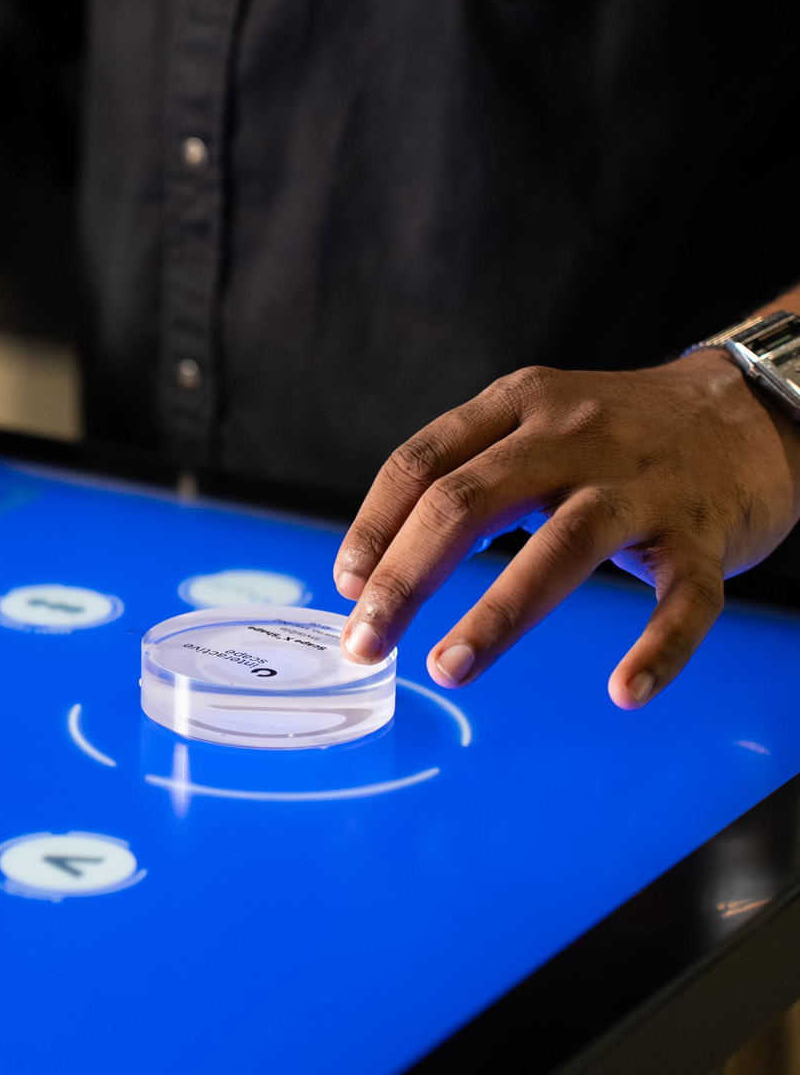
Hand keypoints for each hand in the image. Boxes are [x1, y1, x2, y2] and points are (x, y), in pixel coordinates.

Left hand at [333, 350, 799, 707]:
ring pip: (561, 549)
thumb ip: (464, 471)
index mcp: (520, 405)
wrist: (750, 407)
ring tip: (448, 668)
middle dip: (404, 580)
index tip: (345, 585)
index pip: (422, 462)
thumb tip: (374, 566)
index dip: (374, 527)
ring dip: (497, 616)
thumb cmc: (620, 432)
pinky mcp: (703, 535)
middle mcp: (574, 437)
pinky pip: (682, 599)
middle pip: (467, 504)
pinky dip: (657, 648)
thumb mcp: (535, 420)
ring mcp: (642, 486)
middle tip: (367, 642)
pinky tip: (623, 690)